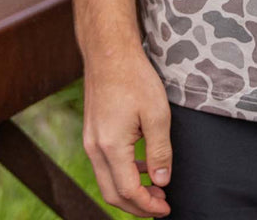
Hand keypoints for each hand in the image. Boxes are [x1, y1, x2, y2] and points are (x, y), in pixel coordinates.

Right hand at [82, 47, 172, 217]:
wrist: (109, 52)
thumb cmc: (134, 78)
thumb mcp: (157, 114)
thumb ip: (160, 151)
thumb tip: (162, 181)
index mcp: (110, 147)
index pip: (128, 191)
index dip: (148, 205)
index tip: (166, 209)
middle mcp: (94, 148)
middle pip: (113, 194)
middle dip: (137, 205)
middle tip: (161, 204)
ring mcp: (90, 140)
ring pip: (107, 181)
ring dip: (130, 190)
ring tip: (155, 188)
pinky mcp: (91, 132)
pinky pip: (104, 165)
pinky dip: (122, 174)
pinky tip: (141, 166)